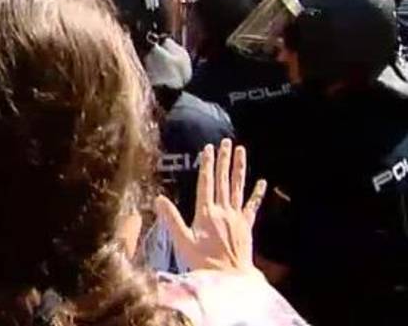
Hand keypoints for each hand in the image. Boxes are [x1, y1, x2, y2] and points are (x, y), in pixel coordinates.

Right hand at [155, 139, 266, 274]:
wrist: (230, 279)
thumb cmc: (203, 263)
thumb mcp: (182, 242)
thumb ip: (171, 219)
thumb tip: (158, 199)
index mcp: (206, 213)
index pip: (206, 183)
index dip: (207, 164)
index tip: (208, 148)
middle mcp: (223, 211)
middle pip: (223, 180)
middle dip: (223, 160)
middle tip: (226, 142)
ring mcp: (237, 217)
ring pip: (238, 187)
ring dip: (239, 168)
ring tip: (241, 151)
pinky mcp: (246, 226)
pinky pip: (252, 206)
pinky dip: (257, 194)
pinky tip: (262, 182)